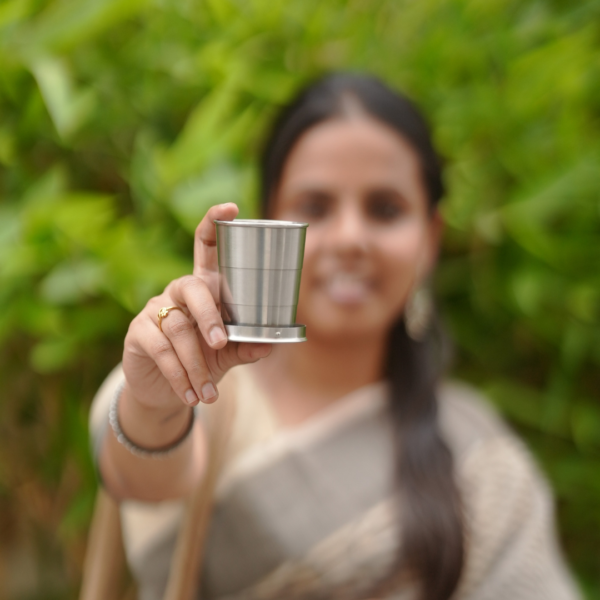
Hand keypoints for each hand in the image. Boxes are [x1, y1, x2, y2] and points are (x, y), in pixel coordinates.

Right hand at [122, 203, 271, 410]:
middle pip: (193, 287)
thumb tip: (270, 345)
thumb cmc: (203, 361)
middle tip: (222, 343)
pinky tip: (191, 394)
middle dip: (209, 315)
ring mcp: (156, 308)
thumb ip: (246, 347)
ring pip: (179, 327)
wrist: (166, 390)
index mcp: (206, 287)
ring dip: (196, 364)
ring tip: (209, 392)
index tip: (232, 207)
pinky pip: (160, 348)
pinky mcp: (138, 331)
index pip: (208, 247)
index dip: (216, 223)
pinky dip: (179, 374)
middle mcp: (179, 290)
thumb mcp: (228, 355)